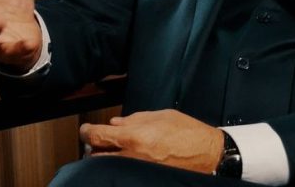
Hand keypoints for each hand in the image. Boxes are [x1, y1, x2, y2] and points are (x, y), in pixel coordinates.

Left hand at [79, 110, 223, 174]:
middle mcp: (132, 156)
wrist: (208, 155)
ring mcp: (137, 170)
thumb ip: (135, 118)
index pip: (97, 136)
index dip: (87, 131)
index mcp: (134, 136)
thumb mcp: (161, 116)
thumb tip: (116, 123)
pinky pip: (124, 172)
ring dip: (105, 158)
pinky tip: (125, 160)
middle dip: (93, 147)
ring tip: (110, 151)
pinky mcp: (143, 178)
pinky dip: (119, 166)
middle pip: (97, 154)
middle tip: (96, 140)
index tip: (86, 129)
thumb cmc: (188, 133)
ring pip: (108, 167)